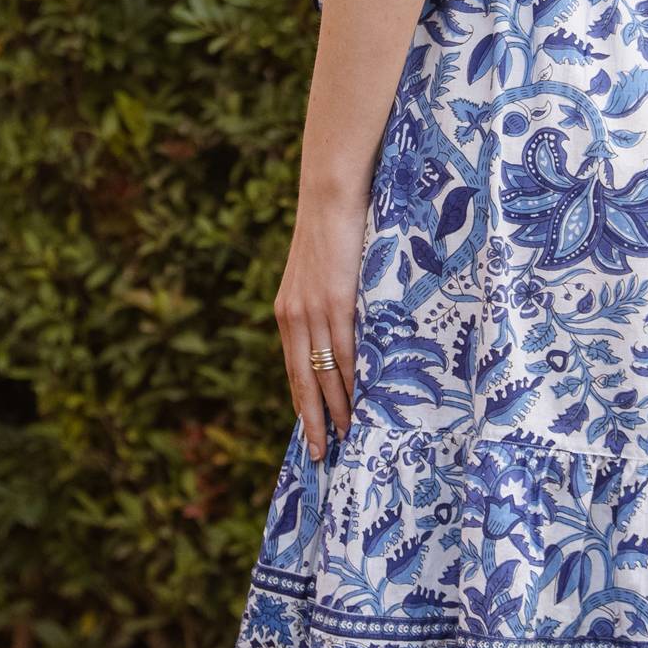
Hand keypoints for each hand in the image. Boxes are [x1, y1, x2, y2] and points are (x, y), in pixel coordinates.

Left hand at [278, 179, 367, 462]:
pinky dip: (352, 380)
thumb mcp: (321, 273)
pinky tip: (360, 401)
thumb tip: (344, 328)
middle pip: (302, 381)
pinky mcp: (336, 300)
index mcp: (287, 311)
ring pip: (324, 372)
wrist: (331, 192)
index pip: (293, 369)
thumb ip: (326, 303)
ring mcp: (314, 309)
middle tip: (319, 456)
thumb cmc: (334, 228)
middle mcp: (293, 316)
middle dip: (311, 420)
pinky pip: (344, 349)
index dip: (301, 404)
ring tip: (346, 438)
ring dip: (336, 408)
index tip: (309, 433)